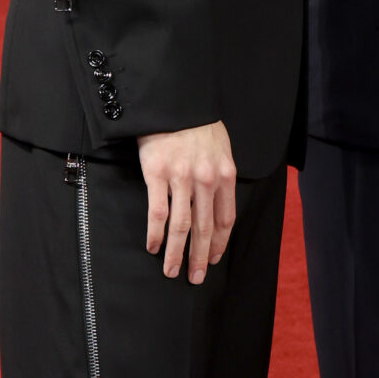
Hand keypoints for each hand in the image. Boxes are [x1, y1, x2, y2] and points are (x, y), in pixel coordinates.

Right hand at [138, 121, 235, 283]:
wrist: (172, 100)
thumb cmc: (196, 124)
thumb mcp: (220, 147)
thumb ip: (220, 175)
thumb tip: (217, 202)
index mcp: (225, 175)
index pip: (225, 219)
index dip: (219, 243)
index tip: (213, 259)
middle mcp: (206, 180)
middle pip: (205, 228)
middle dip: (200, 257)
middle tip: (195, 277)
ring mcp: (181, 178)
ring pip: (182, 226)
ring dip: (177, 253)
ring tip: (171, 271)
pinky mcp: (157, 174)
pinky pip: (158, 212)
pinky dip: (156, 234)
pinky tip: (153, 247)